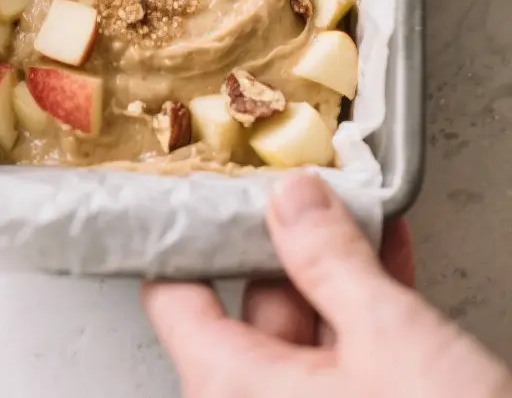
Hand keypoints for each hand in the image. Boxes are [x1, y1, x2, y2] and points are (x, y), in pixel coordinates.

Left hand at [143, 173, 511, 397]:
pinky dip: (365, 316)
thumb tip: (294, 203)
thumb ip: (332, 258)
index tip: (209, 188)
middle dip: (290, 248)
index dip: (189, 237)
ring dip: (338, 275)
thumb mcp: (386, 333)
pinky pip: (342, 365)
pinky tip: (391, 265)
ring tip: (365, 221)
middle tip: (313, 193)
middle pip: (252, 309)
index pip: (174, 300)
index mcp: (231, 392)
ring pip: (306, 335)